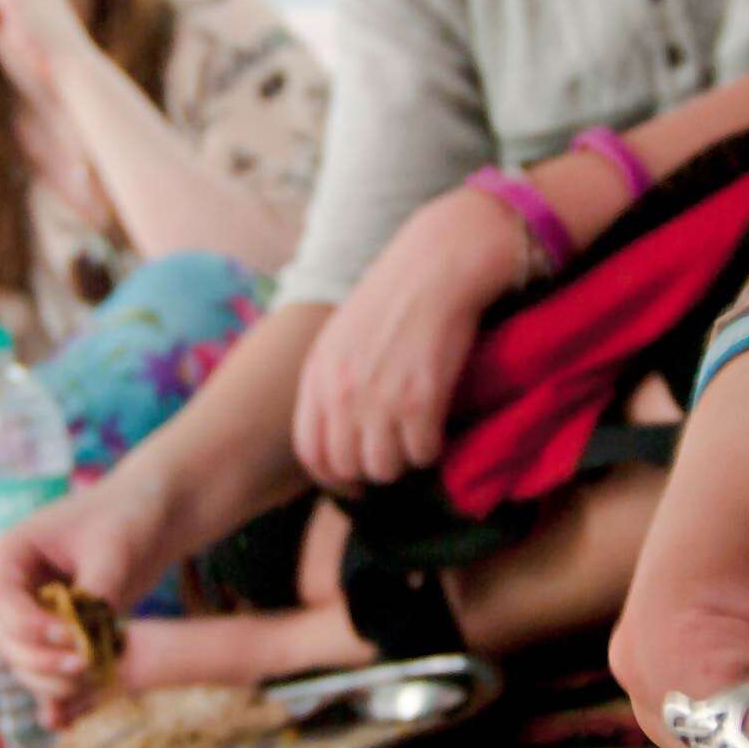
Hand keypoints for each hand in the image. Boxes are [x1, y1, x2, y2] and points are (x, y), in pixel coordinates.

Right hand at [0, 472, 176, 726]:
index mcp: (10, 553)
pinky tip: (65, 718)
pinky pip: (46, 663)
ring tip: (91, 678)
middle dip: (40, 659)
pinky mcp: (55, 627)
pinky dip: (56, 686)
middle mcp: (12, 584)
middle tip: (86, 666)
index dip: (29, 628)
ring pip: (23, 659)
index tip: (72, 638)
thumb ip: (93, 598)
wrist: (152, 514)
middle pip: (5, 638)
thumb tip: (83, 643)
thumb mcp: (111, 553)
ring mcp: (32, 608)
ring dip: (49, 677)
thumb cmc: (128, 517)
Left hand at [292, 187, 521, 491]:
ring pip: (384, 468)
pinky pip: (422, 454)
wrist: (436, 266)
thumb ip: (332, 381)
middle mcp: (342, 392)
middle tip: (393, 458)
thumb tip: (337, 427)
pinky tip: (438, 429)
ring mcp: (380, 398)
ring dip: (403, 463)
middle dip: (370, 471)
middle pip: (346, 467)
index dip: (331, 477)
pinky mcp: (421, 400)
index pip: (310, 451)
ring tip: (416, 441)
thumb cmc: (393, 297)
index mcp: (318, 375)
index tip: (353, 481)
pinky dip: (432, 449)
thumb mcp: (341, 336)